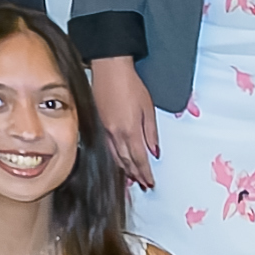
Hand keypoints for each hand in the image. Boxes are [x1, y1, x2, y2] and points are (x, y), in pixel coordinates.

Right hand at [84, 58, 161, 188]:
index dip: (145, 172)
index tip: (150, 182)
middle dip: (136, 174)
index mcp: (130, 130)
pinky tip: (119, 161)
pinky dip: (115, 158)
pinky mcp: (100, 124)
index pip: (139, 158)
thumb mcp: (148, 108)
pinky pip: (108, 148)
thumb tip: (155, 151)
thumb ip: (151, 132)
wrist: (109, 70)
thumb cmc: (131, 84)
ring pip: (115, 156)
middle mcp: (116, 133)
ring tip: (133, 177)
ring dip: (125, 169)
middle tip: (143, 184)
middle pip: (126, 161)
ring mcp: (105, 129)